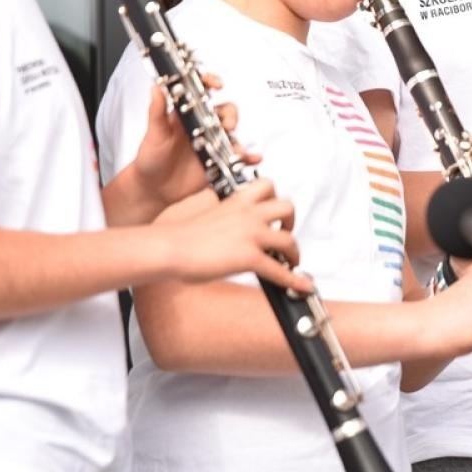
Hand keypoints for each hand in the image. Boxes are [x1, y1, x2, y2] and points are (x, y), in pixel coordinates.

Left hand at [129, 74, 259, 207]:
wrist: (154, 190)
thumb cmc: (150, 159)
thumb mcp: (153, 134)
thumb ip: (157, 112)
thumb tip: (156, 88)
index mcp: (186, 114)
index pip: (202, 91)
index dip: (211, 82)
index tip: (217, 85)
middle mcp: (202, 126)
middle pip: (225, 111)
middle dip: (231, 115)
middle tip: (227, 125)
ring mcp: (212, 143)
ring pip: (233, 134)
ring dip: (238, 138)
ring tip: (235, 149)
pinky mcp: (218, 160)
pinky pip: (237, 156)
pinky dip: (248, 157)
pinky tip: (252, 158)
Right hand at [155, 179, 311, 293]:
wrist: (170, 248)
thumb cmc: (181, 236)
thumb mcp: (208, 214)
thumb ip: (224, 216)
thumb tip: (227, 224)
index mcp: (237, 201)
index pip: (266, 186)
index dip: (275, 198)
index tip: (274, 212)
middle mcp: (248, 214)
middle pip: (287, 206)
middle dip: (290, 220)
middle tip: (284, 233)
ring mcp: (251, 235)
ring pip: (288, 239)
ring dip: (294, 252)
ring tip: (291, 261)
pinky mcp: (250, 258)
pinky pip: (280, 270)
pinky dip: (294, 280)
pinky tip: (302, 285)